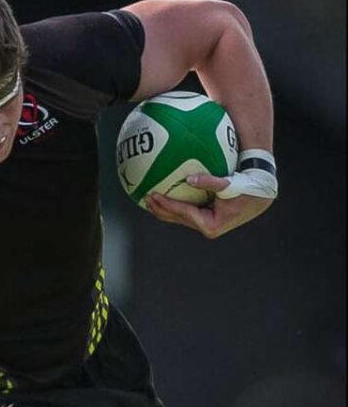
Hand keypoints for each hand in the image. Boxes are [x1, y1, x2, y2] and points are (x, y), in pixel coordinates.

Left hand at [143, 174, 273, 238]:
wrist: (261, 193)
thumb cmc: (247, 188)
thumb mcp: (230, 185)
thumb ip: (210, 182)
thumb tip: (189, 179)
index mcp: (211, 224)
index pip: (183, 214)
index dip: (167, 205)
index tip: (153, 195)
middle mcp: (207, 227)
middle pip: (178, 218)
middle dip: (160, 209)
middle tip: (145, 197)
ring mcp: (207, 223)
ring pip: (180, 217)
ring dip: (164, 209)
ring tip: (148, 200)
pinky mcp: (208, 218)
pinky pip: (186, 212)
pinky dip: (174, 205)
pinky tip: (163, 197)